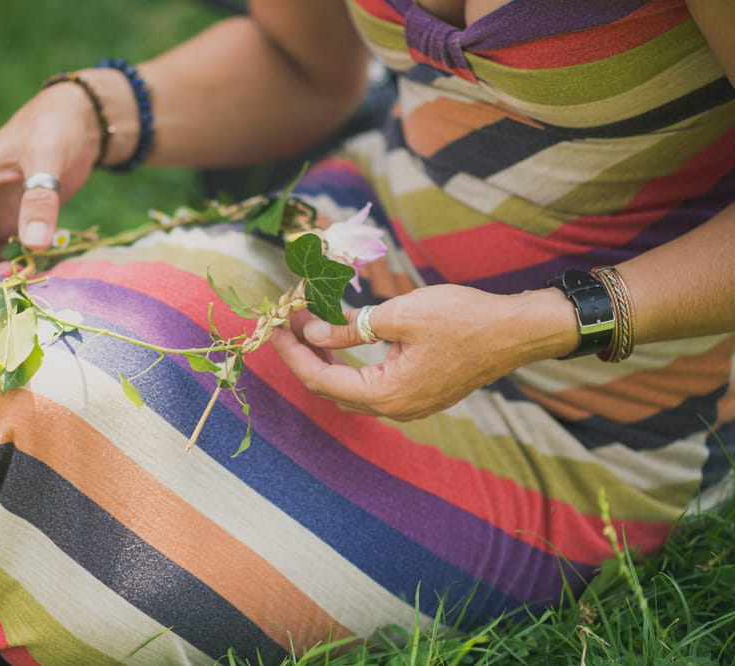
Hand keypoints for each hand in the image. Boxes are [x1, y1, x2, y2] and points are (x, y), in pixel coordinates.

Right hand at [0, 83, 101, 289]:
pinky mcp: (15, 228)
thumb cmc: (55, 127)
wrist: (79, 122)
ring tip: (24, 283)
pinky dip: (15, 273)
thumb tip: (33, 244)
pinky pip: (4, 260)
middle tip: (10, 286)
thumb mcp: (47, 156)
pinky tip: (37, 275)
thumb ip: (40, 198)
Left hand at [270, 284, 577, 420]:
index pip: (321, 379)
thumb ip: (350, 327)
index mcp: (386, 394)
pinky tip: (340, 339)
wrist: (516, 332)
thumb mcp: (398, 315)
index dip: (293, 354)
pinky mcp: (418, 394)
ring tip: (307, 326)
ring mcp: (408, 405)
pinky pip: (370, 385)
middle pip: (331, 388)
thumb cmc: (462, 319)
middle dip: (304, 356)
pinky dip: (349, 364)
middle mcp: (394, 409)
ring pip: (350, 389)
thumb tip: (313, 332)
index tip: (275, 329)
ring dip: (326, 360)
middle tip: (288, 323)